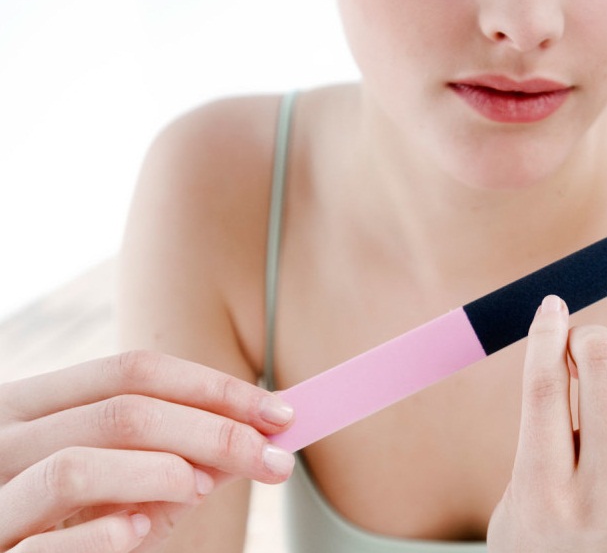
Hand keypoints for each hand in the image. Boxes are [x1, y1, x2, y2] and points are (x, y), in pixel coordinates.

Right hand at [0, 351, 295, 551]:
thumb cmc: (57, 523)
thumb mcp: (115, 480)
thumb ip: (172, 459)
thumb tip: (253, 438)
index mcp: (30, 404)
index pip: (134, 370)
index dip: (216, 389)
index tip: (280, 414)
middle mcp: (1, 439)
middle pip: (122, 413)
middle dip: (214, 433)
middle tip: (273, 460)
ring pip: (77, 468)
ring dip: (159, 475)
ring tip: (201, 489)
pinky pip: (44, 544)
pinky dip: (102, 535)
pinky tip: (137, 531)